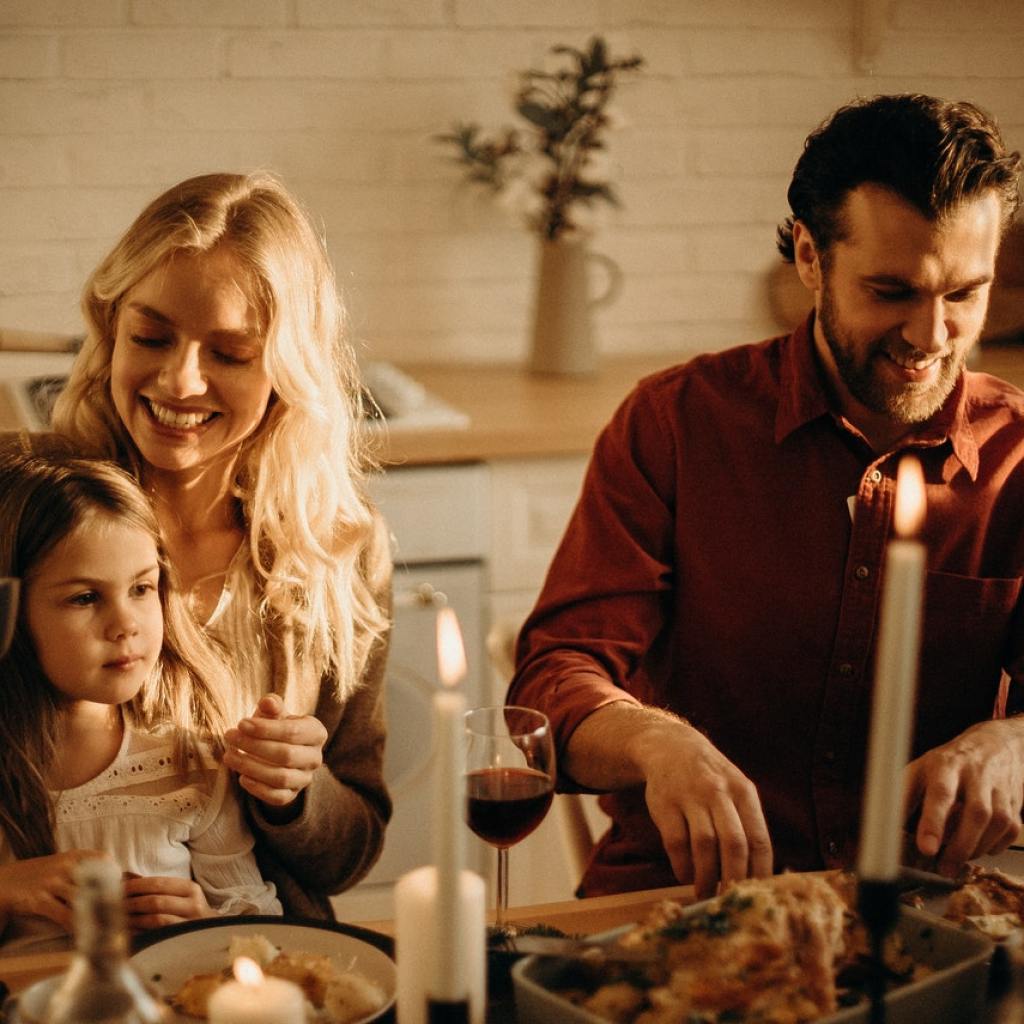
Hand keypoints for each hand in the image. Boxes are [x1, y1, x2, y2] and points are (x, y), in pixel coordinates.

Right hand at [0, 850, 111, 931]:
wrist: (8, 881)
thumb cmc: (44, 875)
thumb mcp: (65, 863)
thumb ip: (87, 868)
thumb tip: (117, 881)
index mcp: (75, 855)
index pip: (105, 860)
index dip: (116, 876)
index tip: (122, 891)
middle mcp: (65, 866)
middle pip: (97, 881)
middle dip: (109, 899)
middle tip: (120, 914)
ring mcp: (52, 882)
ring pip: (83, 900)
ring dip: (95, 915)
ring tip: (105, 927)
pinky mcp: (40, 900)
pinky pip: (64, 915)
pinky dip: (75, 925)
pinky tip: (82, 932)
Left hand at [123, 875, 212, 929]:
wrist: (209, 934)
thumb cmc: (187, 911)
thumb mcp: (179, 895)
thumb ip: (157, 887)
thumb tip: (125, 877)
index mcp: (191, 889)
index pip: (159, 883)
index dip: (136, 885)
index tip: (119, 887)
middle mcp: (193, 905)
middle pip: (156, 901)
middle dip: (132, 902)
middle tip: (115, 903)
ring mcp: (189, 924)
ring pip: (156, 919)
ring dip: (134, 918)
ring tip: (119, 917)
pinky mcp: (182, 940)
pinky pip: (156, 935)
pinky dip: (141, 932)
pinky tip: (130, 930)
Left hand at [222, 693, 326, 809]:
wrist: (279, 750)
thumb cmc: (276, 727)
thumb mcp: (275, 713)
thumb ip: (272, 706)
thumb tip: (268, 702)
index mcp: (316, 732)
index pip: (293, 732)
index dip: (266, 729)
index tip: (241, 723)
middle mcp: (315, 757)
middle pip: (286, 755)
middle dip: (254, 746)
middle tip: (230, 737)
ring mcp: (305, 778)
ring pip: (281, 777)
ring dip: (251, 767)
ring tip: (229, 756)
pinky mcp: (292, 795)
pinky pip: (277, 797)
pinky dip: (257, 788)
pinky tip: (241, 776)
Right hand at [639, 720, 772, 898]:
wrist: (670, 747)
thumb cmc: (710, 781)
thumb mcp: (735, 790)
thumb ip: (747, 825)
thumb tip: (760, 878)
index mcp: (743, 792)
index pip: (759, 840)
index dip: (759, 873)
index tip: (755, 896)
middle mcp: (718, 791)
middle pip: (734, 844)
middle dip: (733, 879)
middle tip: (729, 902)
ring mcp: (690, 796)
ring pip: (704, 845)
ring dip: (706, 877)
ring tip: (705, 894)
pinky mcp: (665, 803)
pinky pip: (676, 842)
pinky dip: (682, 865)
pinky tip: (685, 875)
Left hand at [904, 718, 1023, 875]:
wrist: (994, 744)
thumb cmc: (948, 762)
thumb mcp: (919, 770)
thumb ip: (902, 796)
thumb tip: (885, 826)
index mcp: (945, 765)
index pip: (940, 793)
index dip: (933, 822)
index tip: (926, 848)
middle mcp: (976, 775)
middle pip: (976, 813)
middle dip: (959, 846)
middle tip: (943, 867)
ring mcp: (999, 789)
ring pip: (997, 824)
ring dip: (976, 849)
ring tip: (955, 862)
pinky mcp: (1015, 804)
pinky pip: (1010, 832)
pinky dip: (994, 846)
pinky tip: (978, 848)